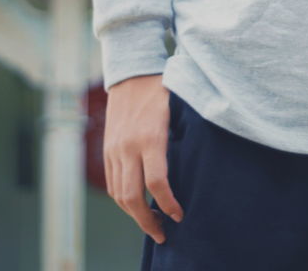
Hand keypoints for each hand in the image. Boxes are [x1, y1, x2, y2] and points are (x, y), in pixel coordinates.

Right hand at [103, 74, 183, 244]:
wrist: (130, 73)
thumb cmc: (160, 89)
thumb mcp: (178, 108)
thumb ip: (184, 136)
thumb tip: (200, 163)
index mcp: (150, 137)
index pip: (157, 183)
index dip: (168, 204)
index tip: (179, 215)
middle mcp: (128, 146)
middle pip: (133, 197)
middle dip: (148, 221)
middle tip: (163, 234)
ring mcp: (114, 149)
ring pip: (119, 195)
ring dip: (134, 215)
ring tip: (152, 223)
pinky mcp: (107, 149)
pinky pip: (112, 183)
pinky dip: (123, 200)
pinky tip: (137, 205)